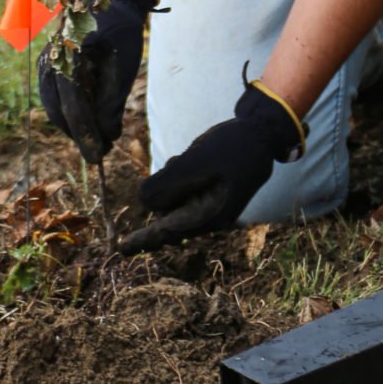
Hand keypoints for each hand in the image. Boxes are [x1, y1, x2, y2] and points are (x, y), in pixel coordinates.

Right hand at [38, 0, 156, 162]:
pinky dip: (68, 112)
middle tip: (99, 153)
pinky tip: (85, 121)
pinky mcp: (49, 65)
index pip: (75, 105)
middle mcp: (52, 59)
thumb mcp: (123, 66)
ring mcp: (46, 62)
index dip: (86, 135)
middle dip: (79, 134)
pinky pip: (54, 97)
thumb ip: (113, 102)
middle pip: (59, 110)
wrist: (108, 0)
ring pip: (54, 106)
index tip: (97, 157)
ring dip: (72, 125)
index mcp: (71, 55)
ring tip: (95, 139)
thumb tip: (108, 137)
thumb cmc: (119, 31)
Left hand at [120, 80, 305, 250]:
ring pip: (176, 200)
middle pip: (168, 212)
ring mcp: (213, 207)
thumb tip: (143, 201)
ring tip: (188, 159)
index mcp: (209, 216)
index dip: (142, 239)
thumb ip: (168, 184)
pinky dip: (180, 177)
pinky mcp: (213, 195)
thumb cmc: (231, 146)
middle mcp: (211, 217)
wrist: (262, 134)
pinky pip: (186, 191)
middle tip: (178, 162)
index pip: (167, 231)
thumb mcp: (196, 161)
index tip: (120, 250)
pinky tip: (190, 159)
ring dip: (173, 182)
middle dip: (164, 190)